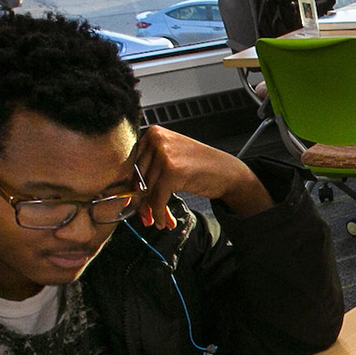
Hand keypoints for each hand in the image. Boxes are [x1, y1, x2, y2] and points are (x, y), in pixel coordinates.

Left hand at [134, 125, 271, 228]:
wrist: (227, 171)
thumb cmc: (201, 166)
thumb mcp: (172, 157)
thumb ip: (150, 168)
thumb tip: (128, 193)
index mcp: (153, 133)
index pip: (132, 164)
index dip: (132, 187)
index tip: (134, 202)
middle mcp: (156, 140)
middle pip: (137, 178)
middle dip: (142, 202)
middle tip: (146, 216)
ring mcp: (163, 154)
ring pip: (146, 191)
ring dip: (152, 211)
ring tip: (157, 220)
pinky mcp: (171, 171)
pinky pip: (157, 199)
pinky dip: (160, 214)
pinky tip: (165, 221)